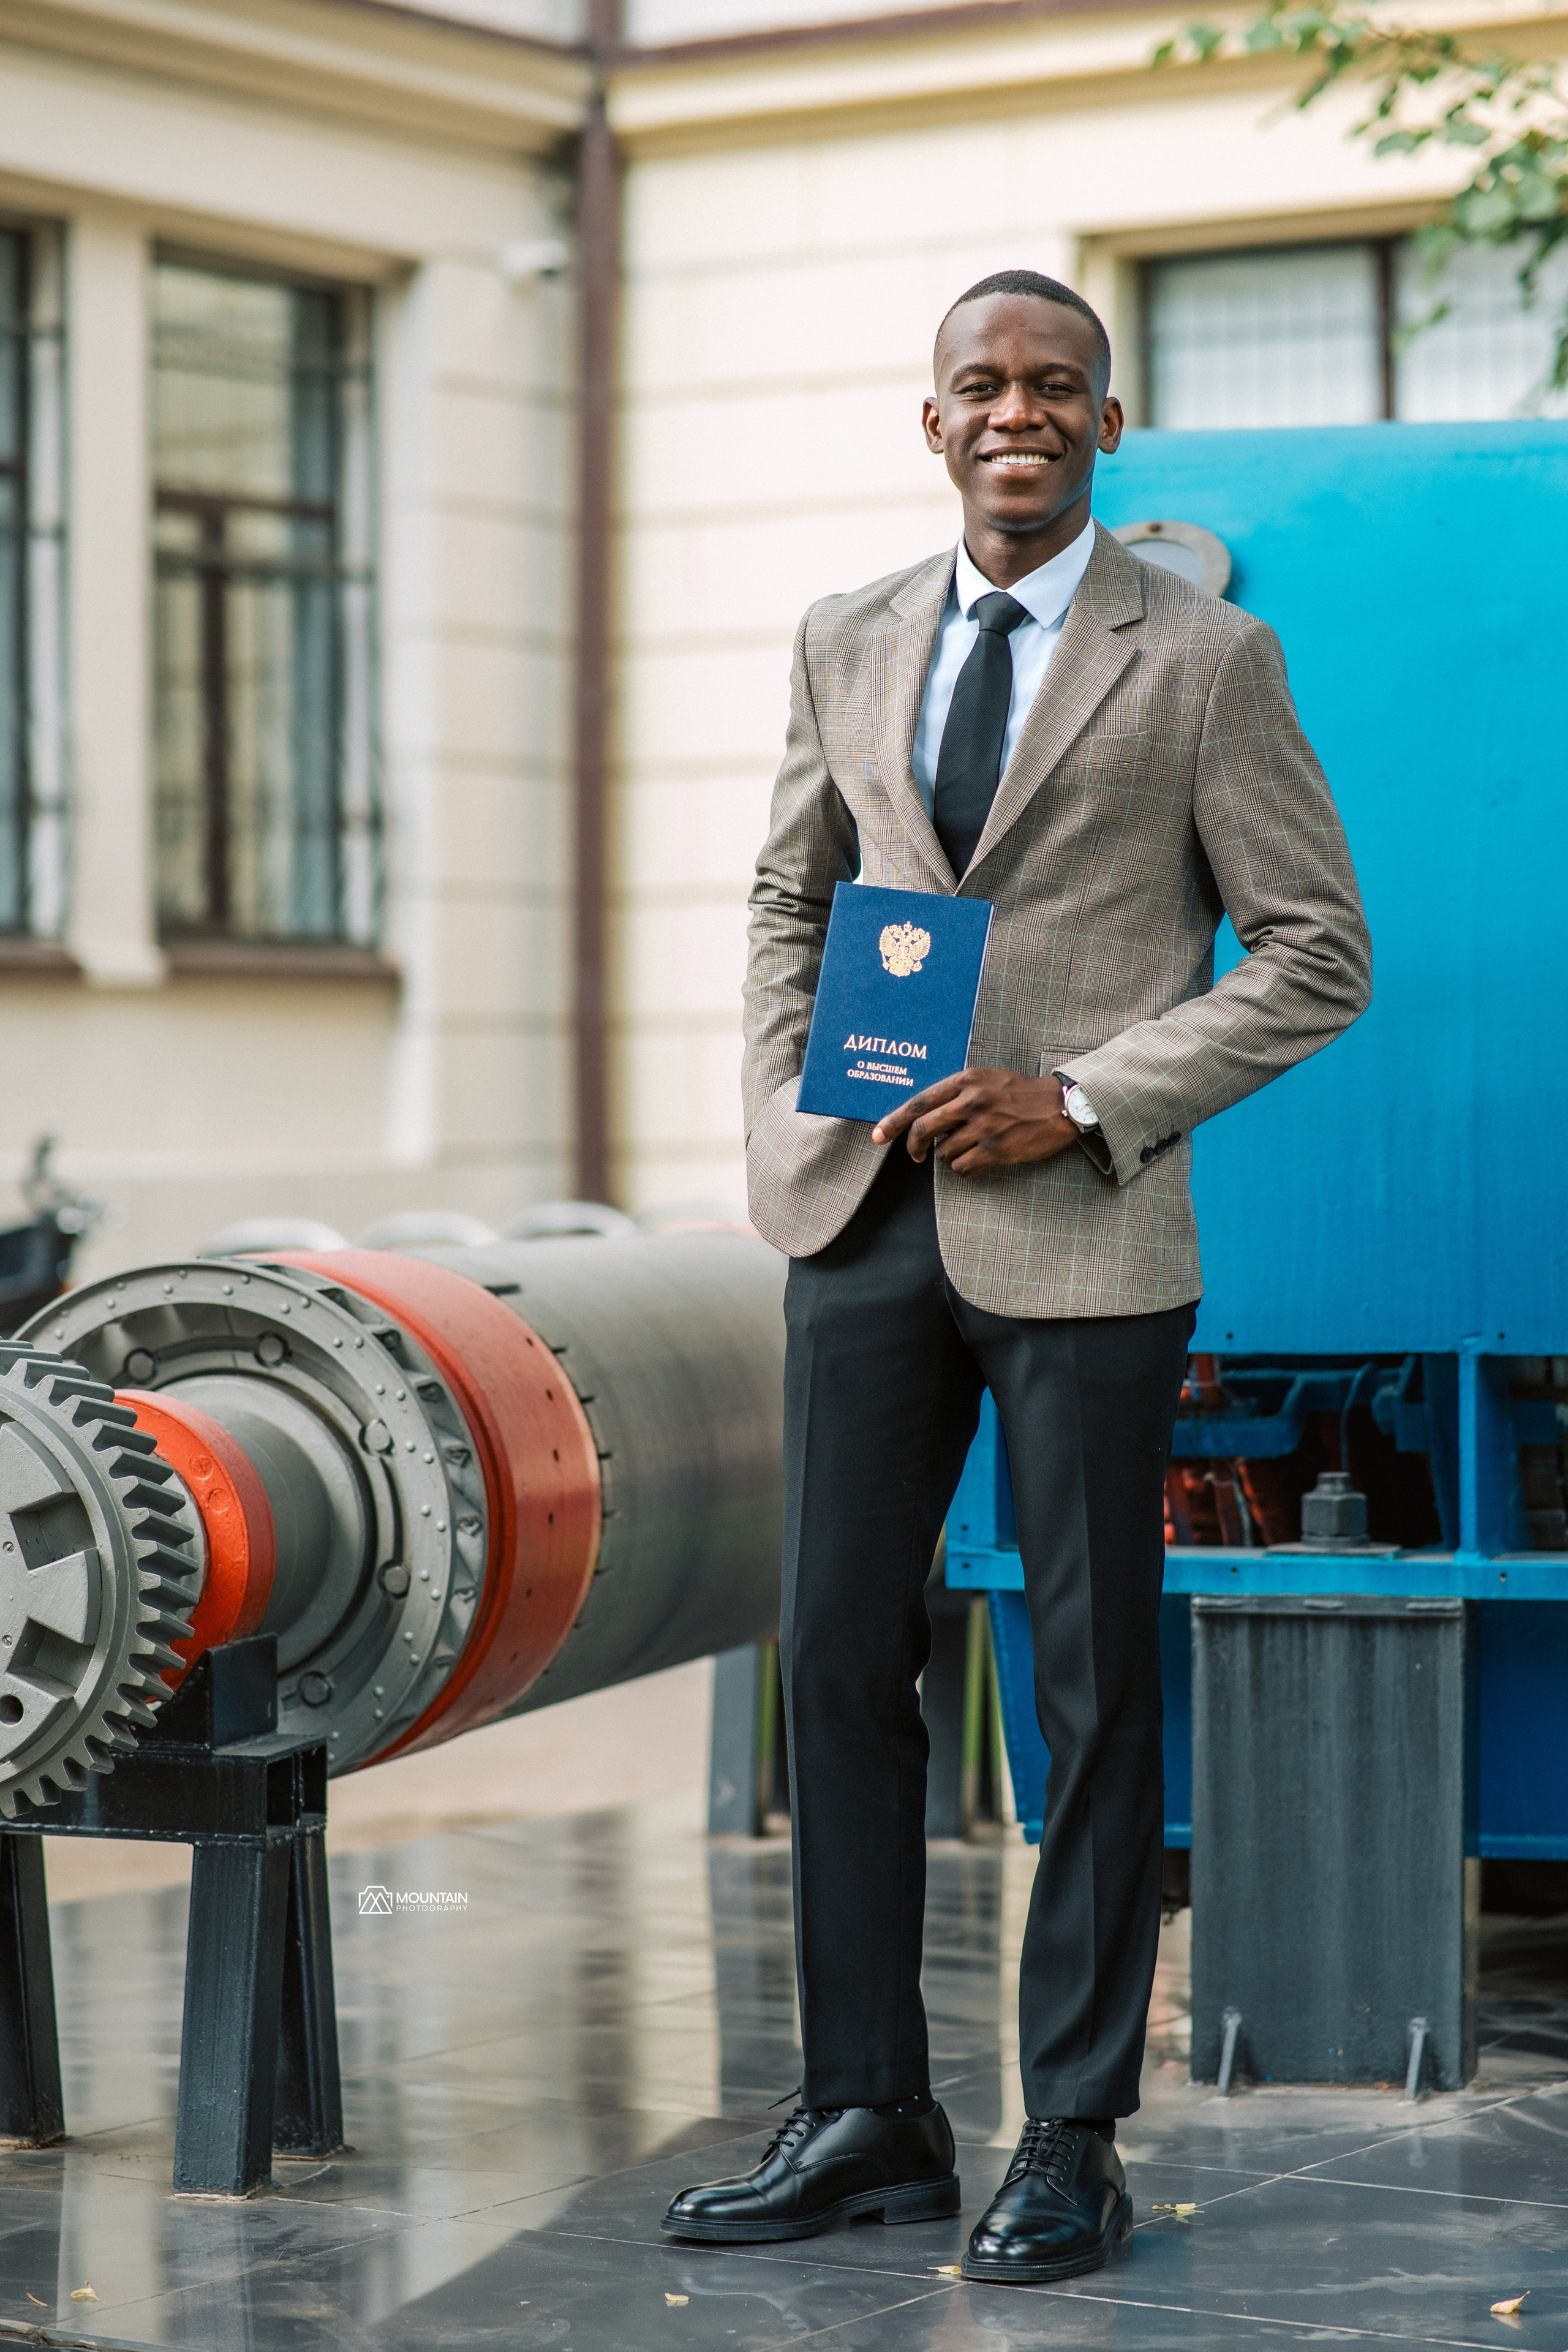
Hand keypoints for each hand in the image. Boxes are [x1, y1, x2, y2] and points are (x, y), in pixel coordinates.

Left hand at [872, 1070, 1077, 1175]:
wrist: (1060, 1105)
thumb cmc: (1021, 1094)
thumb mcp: (986, 1081)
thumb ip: (957, 1095)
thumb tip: (926, 1119)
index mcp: (966, 1081)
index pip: (919, 1102)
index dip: (894, 1121)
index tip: (878, 1134)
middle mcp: (971, 1101)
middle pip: (922, 1129)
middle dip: (912, 1146)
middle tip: (916, 1155)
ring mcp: (983, 1126)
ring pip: (943, 1152)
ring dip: (948, 1158)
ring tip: (967, 1150)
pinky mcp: (995, 1149)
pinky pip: (962, 1167)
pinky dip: (965, 1169)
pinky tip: (980, 1161)